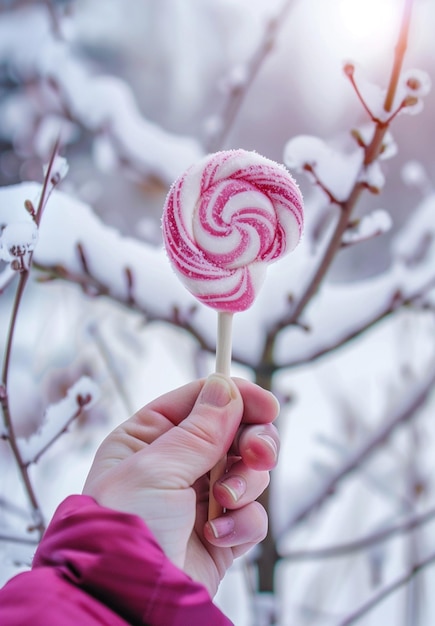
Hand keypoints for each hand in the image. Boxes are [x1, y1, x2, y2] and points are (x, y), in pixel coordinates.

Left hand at [83, 375, 279, 595]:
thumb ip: (199, 429)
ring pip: (249, 470)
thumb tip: (226, 387)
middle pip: (234, 431)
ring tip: (226, 501)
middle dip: (252, 440)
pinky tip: (218, 534)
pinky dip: (242, 522)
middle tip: (260, 454)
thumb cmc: (128, 526)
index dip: (236, 397)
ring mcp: (201, 498)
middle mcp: (178, 463)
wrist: (131, 598)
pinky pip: (252, 513)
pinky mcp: (221, 532)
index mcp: (150, 437)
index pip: (201, 400)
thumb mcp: (158, 467)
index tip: (265, 403)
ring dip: (246, 483)